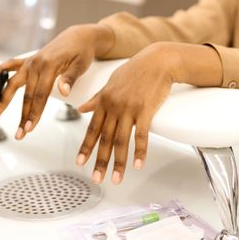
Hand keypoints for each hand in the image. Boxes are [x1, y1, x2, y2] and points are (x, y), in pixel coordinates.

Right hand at [0, 24, 113, 138]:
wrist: (79, 37)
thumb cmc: (82, 51)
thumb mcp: (81, 65)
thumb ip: (70, 78)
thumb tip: (64, 92)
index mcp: (49, 65)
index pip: (40, 95)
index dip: (34, 113)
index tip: (30, 128)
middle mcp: (36, 63)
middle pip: (27, 95)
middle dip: (22, 116)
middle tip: (19, 134)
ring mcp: (30, 61)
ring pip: (14, 84)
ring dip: (4, 100)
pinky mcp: (29, 60)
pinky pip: (12, 64)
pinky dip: (1, 70)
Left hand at [76, 43, 174, 184]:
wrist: (157, 60)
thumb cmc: (136, 70)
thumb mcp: (112, 82)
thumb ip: (97, 98)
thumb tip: (81, 109)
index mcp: (104, 100)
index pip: (93, 128)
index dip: (86, 147)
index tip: (80, 162)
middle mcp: (114, 106)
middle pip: (105, 139)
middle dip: (100, 161)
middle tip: (96, 179)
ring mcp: (129, 109)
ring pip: (121, 141)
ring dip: (119, 162)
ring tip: (116, 178)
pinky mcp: (145, 110)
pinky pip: (141, 135)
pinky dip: (140, 151)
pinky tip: (138, 164)